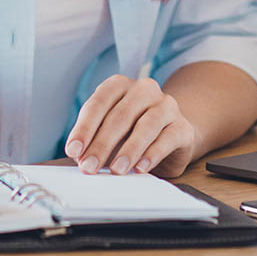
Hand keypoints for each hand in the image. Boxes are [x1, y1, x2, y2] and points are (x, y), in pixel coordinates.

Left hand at [64, 75, 195, 178]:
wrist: (170, 135)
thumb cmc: (132, 132)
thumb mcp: (110, 132)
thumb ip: (95, 140)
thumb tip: (80, 157)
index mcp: (121, 85)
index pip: (100, 102)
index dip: (85, 127)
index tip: (74, 150)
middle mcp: (144, 90)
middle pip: (121, 115)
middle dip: (102, 144)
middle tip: (89, 166)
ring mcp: (166, 106)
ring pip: (146, 125)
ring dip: (129, 150)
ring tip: (116, 170)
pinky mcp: (183, 127)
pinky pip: (168, 138)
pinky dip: (153, 153)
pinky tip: (141, 167)